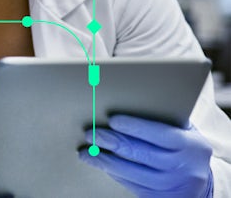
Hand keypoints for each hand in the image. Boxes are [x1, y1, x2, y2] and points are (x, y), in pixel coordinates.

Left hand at [78, 115, 213, 196]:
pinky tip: (102, 165)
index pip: (158, 133)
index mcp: (191, 146)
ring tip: (87, 152)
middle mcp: (184, 167)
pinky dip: (114, 173)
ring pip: (131, 171)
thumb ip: (165, 122)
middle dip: (111, 142)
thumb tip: (127, 104)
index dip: (133, 126)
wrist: (200, 184)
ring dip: (105, 161)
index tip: (112, 120)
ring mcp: (172, 185)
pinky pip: (131, 184)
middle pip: (140, 152)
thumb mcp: (185, 134)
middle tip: (91, 134)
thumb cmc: (185, 150)